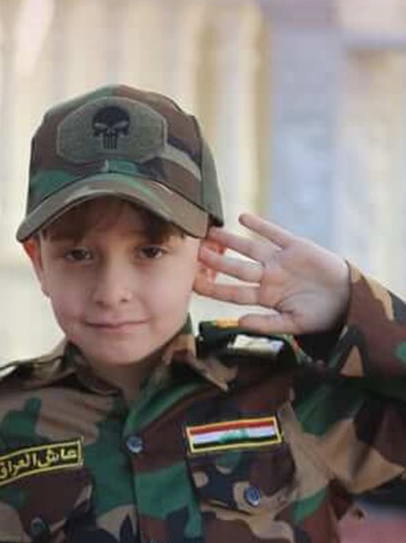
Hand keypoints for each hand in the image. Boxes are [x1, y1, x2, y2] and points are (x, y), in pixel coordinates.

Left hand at [194, 212, 350, 334]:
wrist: (350, 299)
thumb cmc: (322, 315)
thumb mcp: (295, 324)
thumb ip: (268, 323)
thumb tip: (240, 322)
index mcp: (266, 296)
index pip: (233, 291)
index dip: (213, 288)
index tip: (191, 284)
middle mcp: (268, 276)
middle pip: (235, 267)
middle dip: (214, 260)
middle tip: (193, 252)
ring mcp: (280, 260)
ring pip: (249, 248)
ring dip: (230, 240)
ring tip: (210, 231)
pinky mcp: (296, 247)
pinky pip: (274, 234)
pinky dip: (260, 226)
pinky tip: (243, 218)